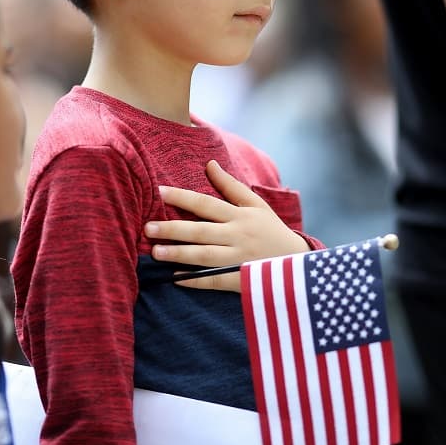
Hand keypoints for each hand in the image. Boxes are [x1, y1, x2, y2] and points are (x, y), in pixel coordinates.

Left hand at [144, 160, 309, 291]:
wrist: (298, 265)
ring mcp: (239, 259)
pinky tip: (175, 278)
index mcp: (241, 215)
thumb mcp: (256, 205)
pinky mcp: (240, 281)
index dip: (183, 198)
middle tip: (148, 227)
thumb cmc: (272, 231)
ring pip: (204, 256)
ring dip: (178, 254)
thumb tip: (209, 164)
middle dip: (173, 229)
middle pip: (200, 231)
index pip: (207, 204)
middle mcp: (238, 236)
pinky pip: (213, 280)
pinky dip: (194, 280)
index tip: (160, 192)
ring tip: (155, 251)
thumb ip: (231, 186)